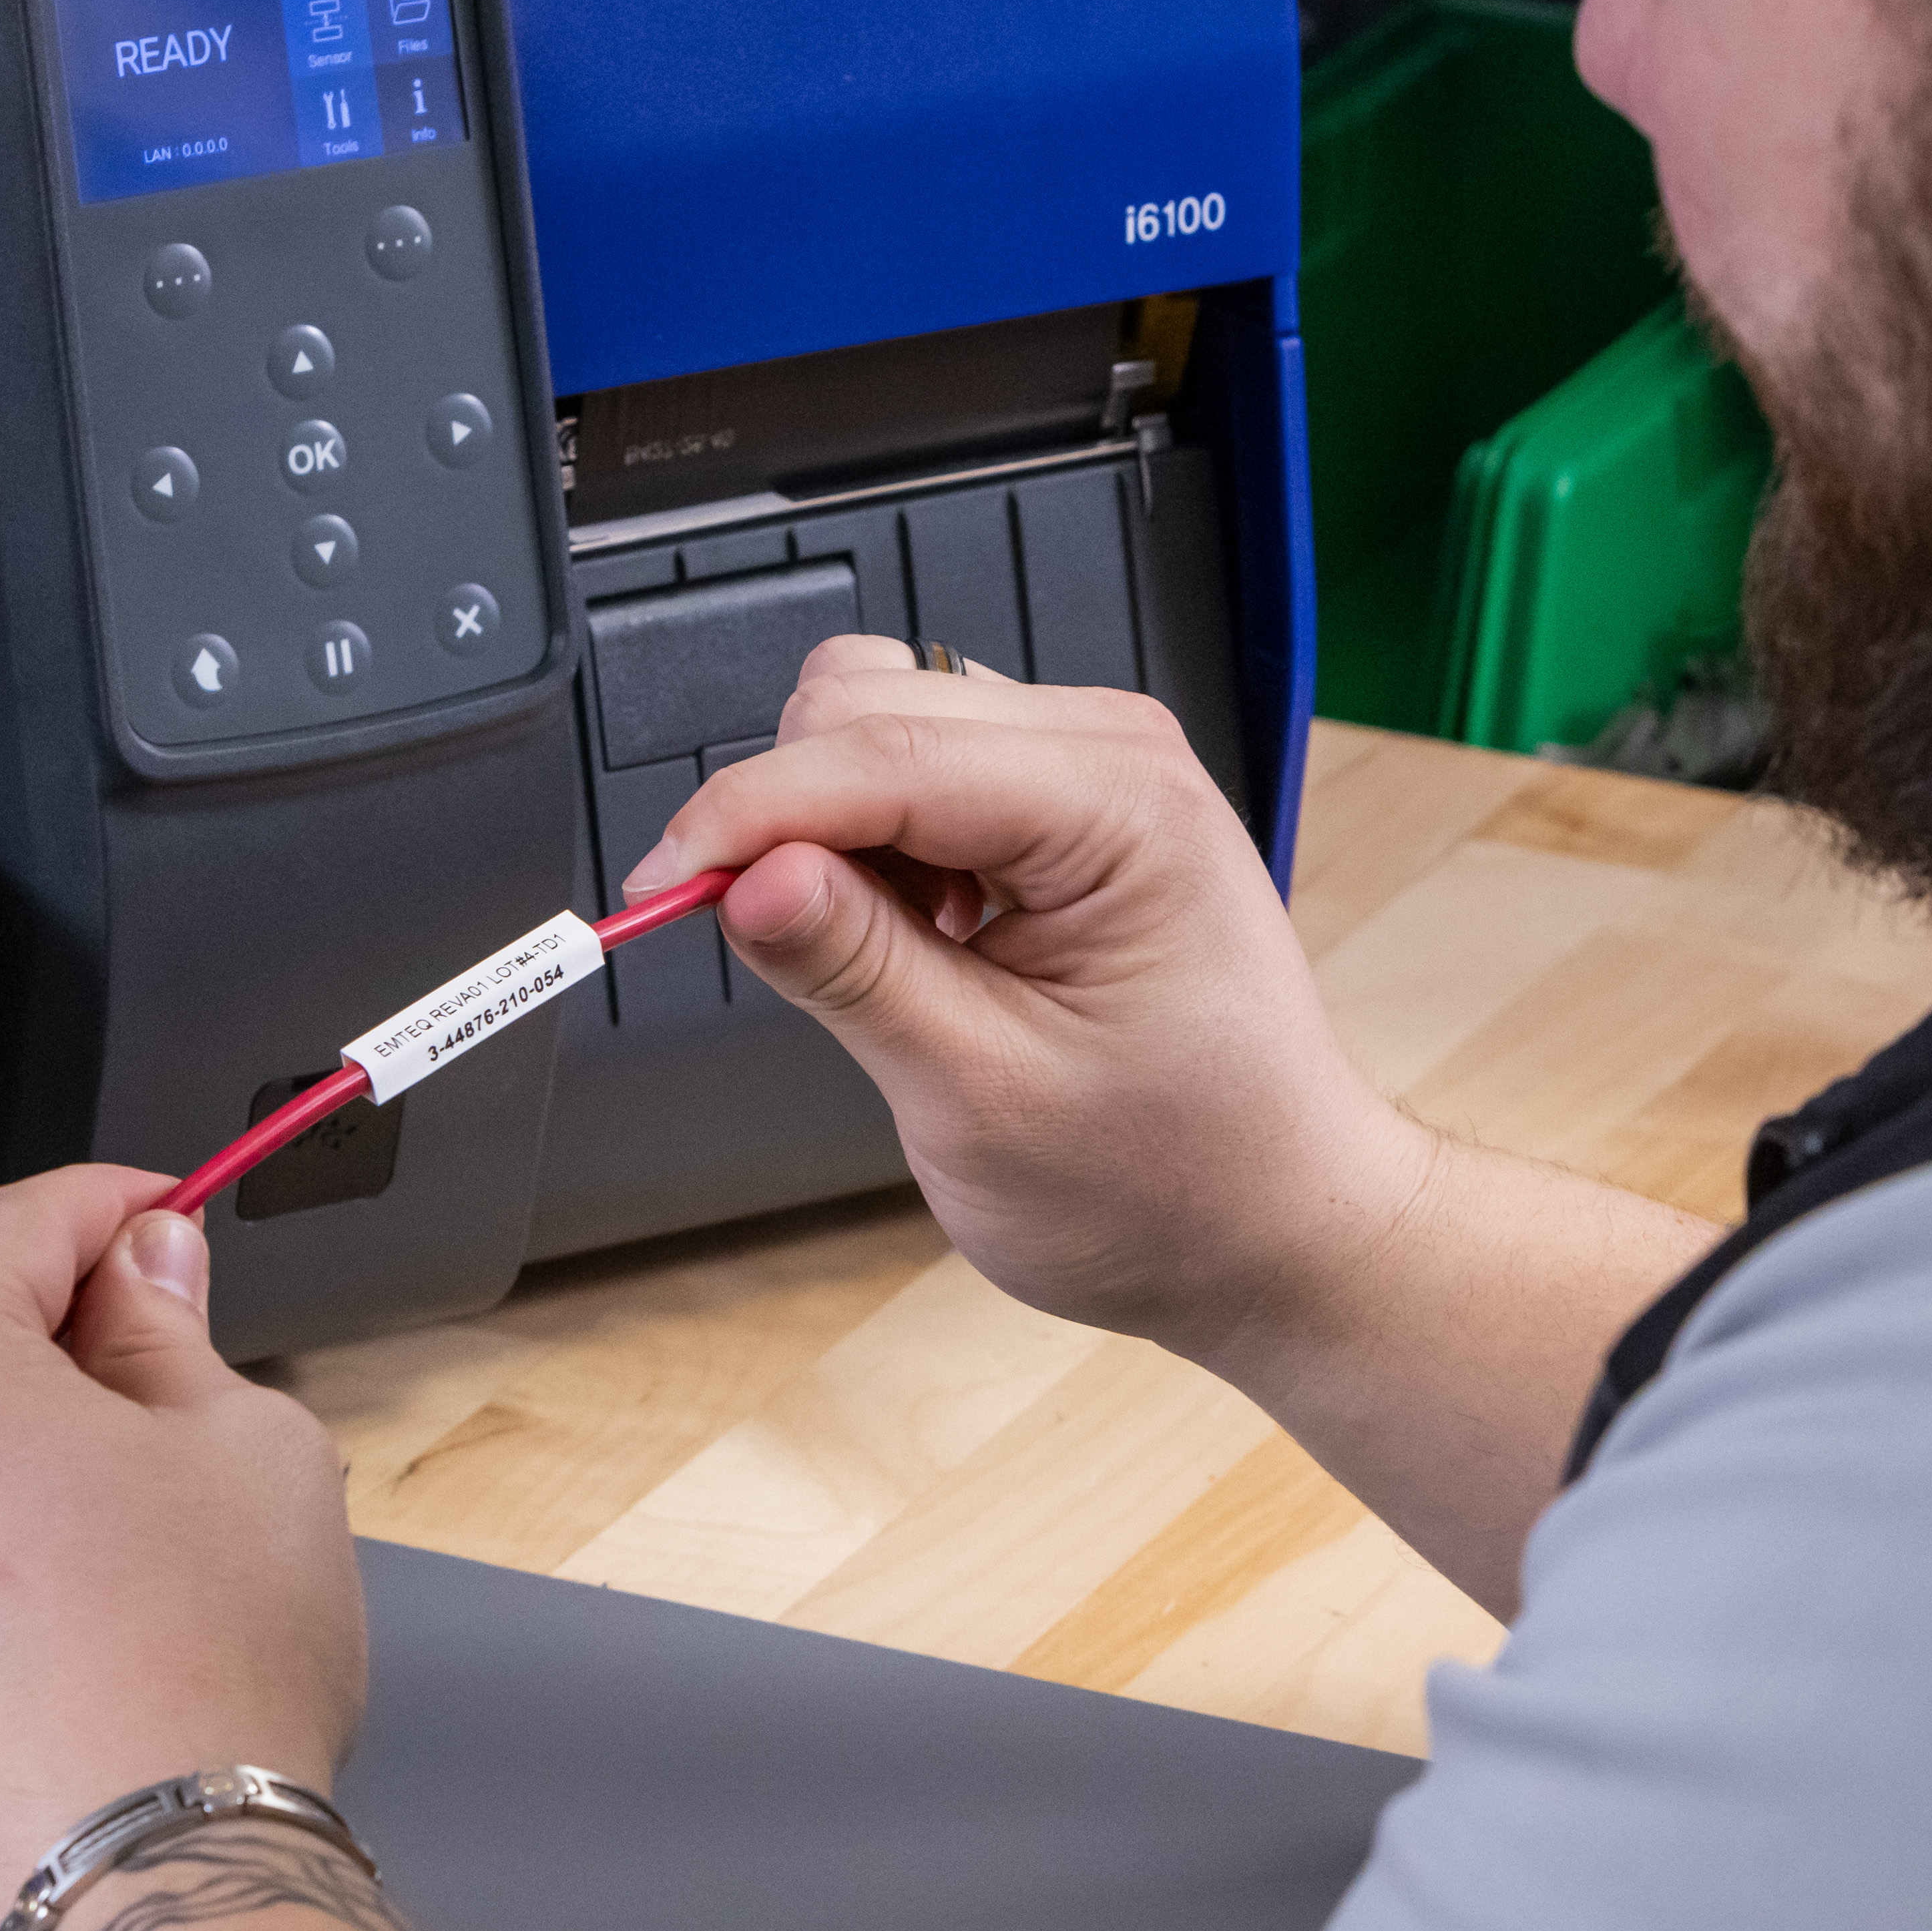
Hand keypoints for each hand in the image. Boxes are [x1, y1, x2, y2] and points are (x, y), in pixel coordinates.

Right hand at [629, 639, 1433, 1365]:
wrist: (1275, 1224)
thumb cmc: (1174, 1181)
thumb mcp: (985, 1099)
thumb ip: (855, 972)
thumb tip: (743, 879)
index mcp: (1121, 806)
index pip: (878, 753)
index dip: (743, 817)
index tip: (655, 895)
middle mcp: (1112, 755)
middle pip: (866, 706)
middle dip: (786, 819)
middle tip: (784, 957)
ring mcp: (1093, 770)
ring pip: (877, 724)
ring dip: (832, 830)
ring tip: (884, 963)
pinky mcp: (1062, 805)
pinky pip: (917, 772)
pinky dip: (874, 845)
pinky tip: (919, 942)